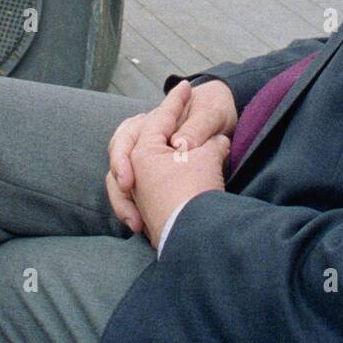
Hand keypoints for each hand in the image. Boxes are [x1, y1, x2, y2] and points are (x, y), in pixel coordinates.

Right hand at [106, 78, 235, 235]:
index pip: (127, 137)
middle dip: (119, 191)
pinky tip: (142, 228)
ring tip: (136, 226)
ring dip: (124, 205)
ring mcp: (146, 160)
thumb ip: (198, 126)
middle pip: (118, 164)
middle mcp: (145, 139)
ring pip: (121, 183)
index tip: (128, 183)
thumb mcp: (211, 115)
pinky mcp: (151, 179)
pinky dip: (135, 211)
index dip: (122, 160)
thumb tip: (182, 143)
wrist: (225, 123)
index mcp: (153, 120)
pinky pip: (134, 196)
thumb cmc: (214, 114)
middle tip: (130, 213)